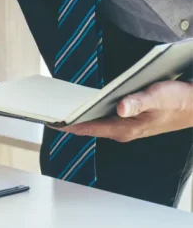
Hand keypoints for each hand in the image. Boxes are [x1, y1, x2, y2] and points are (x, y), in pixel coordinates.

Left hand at [62, 80, 192, 142]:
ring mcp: (124, 126)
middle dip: (68, 119)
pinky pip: (103, 117)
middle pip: (88, 126)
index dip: (68, 125)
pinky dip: (91, 110)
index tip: (50, 120)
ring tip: (59, 105)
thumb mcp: (159, 96)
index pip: (88, 128)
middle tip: (48, 110)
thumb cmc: (179, 101)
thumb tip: (120, 107)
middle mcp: (121, 130)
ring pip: (95, 122)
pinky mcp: (127, 120)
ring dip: (79, 114)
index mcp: (125, 129)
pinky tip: (83, 102)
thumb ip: (139, 101)